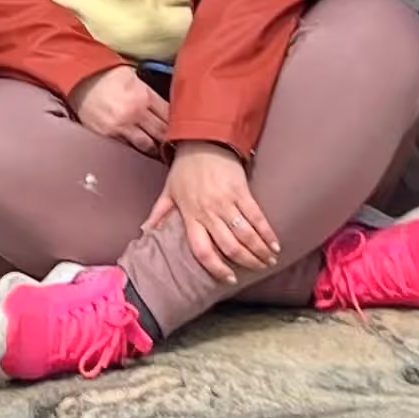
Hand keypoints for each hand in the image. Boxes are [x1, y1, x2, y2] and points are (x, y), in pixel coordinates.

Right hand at [68, 64, 170, 156]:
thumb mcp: (134, 78)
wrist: (80, 78)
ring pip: (147, 145)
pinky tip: (140, 150)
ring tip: (160, 151)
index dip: (178, 123)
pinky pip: (127, 147)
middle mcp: (135, 113)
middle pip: (162, 132)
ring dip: (155, 148)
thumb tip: (165, 108)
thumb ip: (149, 94)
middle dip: (170, 139)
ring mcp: (121, 126)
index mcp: (144, 96)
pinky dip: (135, 149)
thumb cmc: (107, 75)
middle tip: (176, 144)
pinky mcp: (108, 135)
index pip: (170, 115)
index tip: (182, 128)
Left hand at [144, 143, 279, 281]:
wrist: (202, 139)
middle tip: (257, 269)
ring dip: (259, 250)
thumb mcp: (168, 191)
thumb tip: (144, 232)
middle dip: (246, 262)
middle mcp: (208, 213)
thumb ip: (158, 214)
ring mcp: (226, 202)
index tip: (228, 278)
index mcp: (190, 216)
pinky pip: (256, 216)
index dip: (216, 267)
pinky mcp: (241, 191)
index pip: (202, 250)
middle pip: (229, 246)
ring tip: (269, 259)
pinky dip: (267, 232)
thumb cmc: (184, 167)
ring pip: (245, 234)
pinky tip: (274, 243)